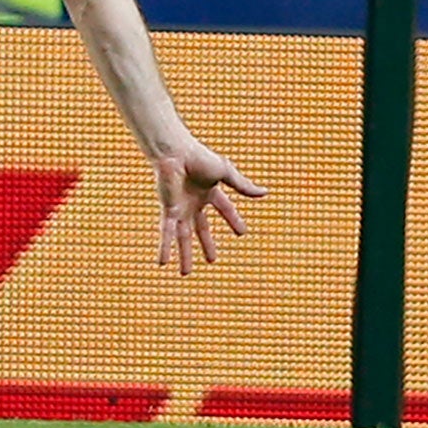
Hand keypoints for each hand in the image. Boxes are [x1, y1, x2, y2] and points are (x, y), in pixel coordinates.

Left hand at [152, 138, 267, 275]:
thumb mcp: (225, 173)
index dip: (233, 220)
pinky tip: (162, 263)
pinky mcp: (169, 211)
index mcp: (209, 190)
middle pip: (201, 228)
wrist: (175, 153)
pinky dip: (165, 248)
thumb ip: (243, 186)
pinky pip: (167, 233)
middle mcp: (194, 201)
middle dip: (206, 243)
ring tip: (185, 273)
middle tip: (211, 260)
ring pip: (183, 237)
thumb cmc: (199, 157)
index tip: (242, 232)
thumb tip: (265, 192)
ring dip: (184, 255)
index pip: (225, 208)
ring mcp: (180, 207)